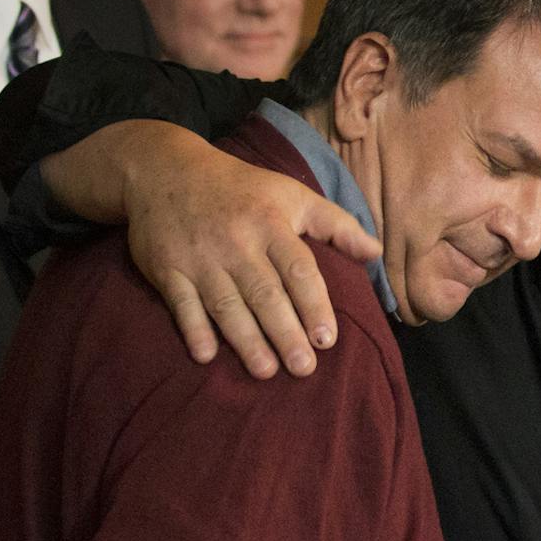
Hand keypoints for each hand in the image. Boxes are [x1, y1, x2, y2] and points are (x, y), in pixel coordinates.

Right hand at [116, 126, 370, 378]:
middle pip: (265, 294)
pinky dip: (193, 329)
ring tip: (266, 371)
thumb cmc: (242, 189)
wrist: (163, 169)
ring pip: (226, 305)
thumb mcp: (292, 194)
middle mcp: (236, 243)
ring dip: (245, 340)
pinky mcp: (167, 267)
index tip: (328, 339)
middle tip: (304, 368)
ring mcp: (200, 257)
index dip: (314, 306)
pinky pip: (181, 303)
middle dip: (285, 333)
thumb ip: (337, 225)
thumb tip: (376, 252)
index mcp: (271, 224)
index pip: (298, 270)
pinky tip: (206, 356)